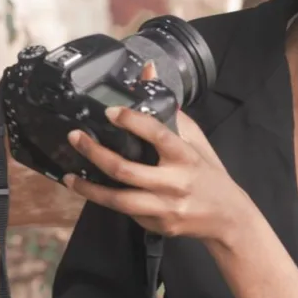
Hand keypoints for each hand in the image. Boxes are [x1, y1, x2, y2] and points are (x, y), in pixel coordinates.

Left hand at [63, 89, 246, 244]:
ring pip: (118, 199)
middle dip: (95, 153)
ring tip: (69, 176)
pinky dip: (107, 200)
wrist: (228, 218)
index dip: (133, 121)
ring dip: (89, 187)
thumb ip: (171, 111)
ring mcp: (165, 207)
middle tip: (75, 137)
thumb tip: (148, 72)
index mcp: (186, 157)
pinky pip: (127, 211)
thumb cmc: (209, 173)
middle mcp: (175, 183)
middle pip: (125, 170)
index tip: (110, 111)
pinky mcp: (157, 224)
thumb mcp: (196, 141)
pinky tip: (92, 190)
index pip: (157, 135)